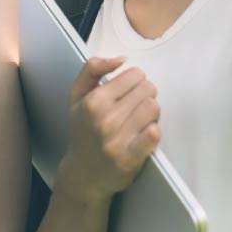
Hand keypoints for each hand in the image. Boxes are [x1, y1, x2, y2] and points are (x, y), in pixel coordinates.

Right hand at [53, 57, 160, 202]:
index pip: (135, 75)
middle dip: (145, 94)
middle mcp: (105, 119)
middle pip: (148, 89)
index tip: (128, 90)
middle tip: (135, 104)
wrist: (83, 173)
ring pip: (154, 108)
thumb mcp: (76, 95)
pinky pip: (155, 133)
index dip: (135, 80)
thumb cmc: (82, 130)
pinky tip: (144, 133)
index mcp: (93, 101)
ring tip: (140, 117)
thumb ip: (92, 68)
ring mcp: (118, 139)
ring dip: (151, 111)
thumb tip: (121, 59)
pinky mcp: (131, 157)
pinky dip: (153, 130)